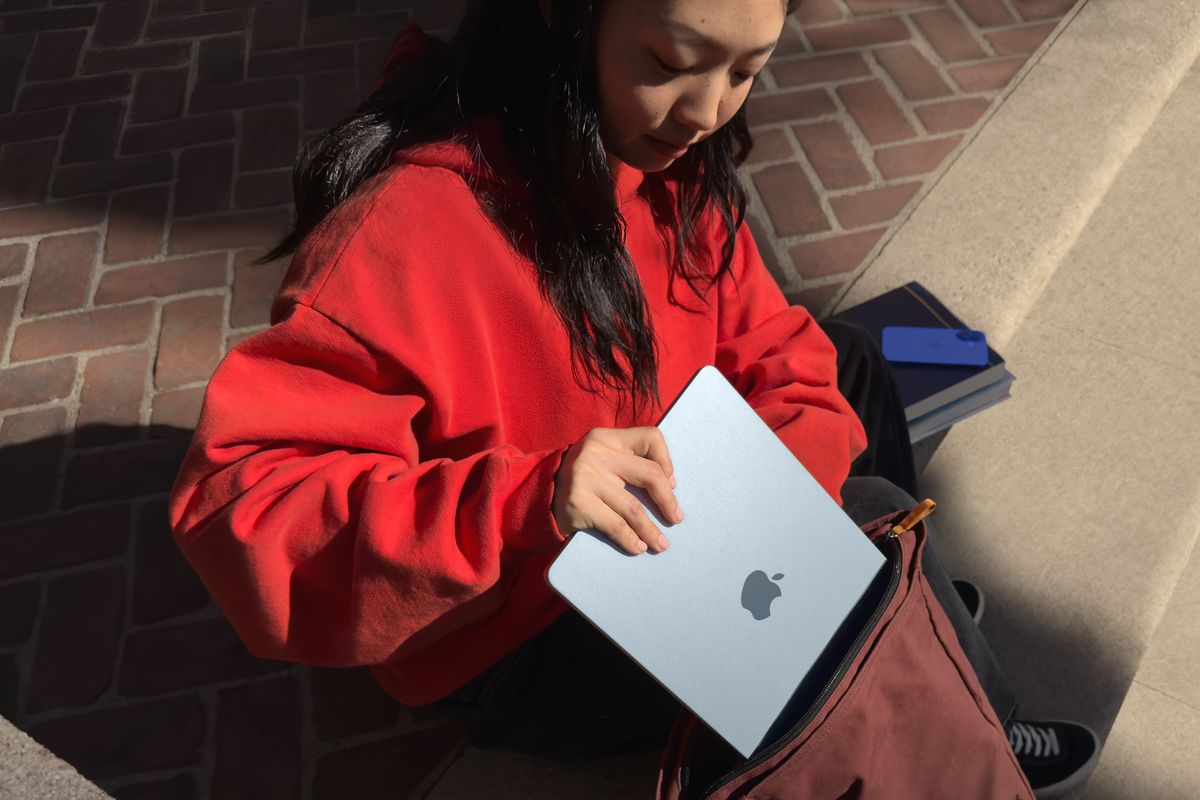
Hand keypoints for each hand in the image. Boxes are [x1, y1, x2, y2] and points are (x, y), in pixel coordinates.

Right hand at [552, 426, 683, 555]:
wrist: (538, 494)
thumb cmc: (582, 479)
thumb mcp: (601, 458)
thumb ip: (629, 462)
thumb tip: (670, 485)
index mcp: (606, 437)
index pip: (650, 438)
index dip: (667, 462)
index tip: (670, 484)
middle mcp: (596, 452)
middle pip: (649, 475)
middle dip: (667, 501)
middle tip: (675, 518)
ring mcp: (585, 477)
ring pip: (633, 508)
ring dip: (651, 530)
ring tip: (661, 544)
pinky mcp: (578, 503)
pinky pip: (615, 526)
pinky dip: (631, 540)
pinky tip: (638, 547)